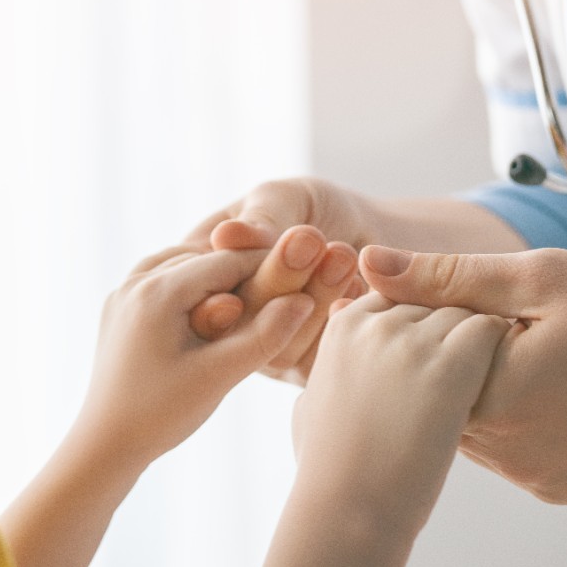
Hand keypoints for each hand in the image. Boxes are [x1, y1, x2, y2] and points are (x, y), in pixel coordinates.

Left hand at [76, 243, 323, 471]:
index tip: (302, 274)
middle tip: (284, 282)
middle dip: (243, 270)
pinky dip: (190, 285)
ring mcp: (122, 293)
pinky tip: (213, 309)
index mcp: (157, 290)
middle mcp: (135, 281)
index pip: (228, 260)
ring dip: (216, 275)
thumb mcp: (219, 376)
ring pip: (182, 264)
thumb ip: (265, 336)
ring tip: (251, 297)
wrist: (102, 446)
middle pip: (204, 257)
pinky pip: (162, 280)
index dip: (269, 266)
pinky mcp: (118, 308)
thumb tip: (305, 300)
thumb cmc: (160, 416)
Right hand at [184, 178, 380, 372]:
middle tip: (310, 238)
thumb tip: (227, 236)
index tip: (262, 247)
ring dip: (313, 299)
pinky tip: (357, 285)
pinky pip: (314, 364)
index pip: (195, 291)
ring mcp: (263, 349)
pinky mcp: (304, 369)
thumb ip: (262, 216)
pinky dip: (337, 323)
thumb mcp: (284, 198)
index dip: (222, 274)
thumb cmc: (315, 209)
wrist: (371, 234)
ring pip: (276, 348)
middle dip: (277, 279)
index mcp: (202, 275)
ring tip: (343, 253)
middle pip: (235, 322)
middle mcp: (227, 320)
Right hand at [291, 292, 514, 532]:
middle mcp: (378, 322)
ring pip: (467, 311)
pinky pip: (491, 331)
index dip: (421, 325)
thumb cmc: (329, 472)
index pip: (400, 293)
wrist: (347, 511)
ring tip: (488, 378)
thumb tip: (321, 368)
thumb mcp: (310, 407)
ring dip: (480, 342)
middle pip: (435, 298)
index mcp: (345, 324)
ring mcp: (413, 342)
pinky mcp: (450, 366)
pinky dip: (503, 351)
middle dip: (452, 330)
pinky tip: (502, 384)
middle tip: (464, 371)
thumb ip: (326, 371)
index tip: (430, 363)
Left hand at [356, 245, 566, 503]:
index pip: (420, 362)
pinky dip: (523, 416)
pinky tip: (566, 381)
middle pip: (444, 399)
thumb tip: (368, 264)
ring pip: (478, 427)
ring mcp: (538, 479)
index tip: (463, 291)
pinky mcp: (565, 489)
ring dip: (488, 388)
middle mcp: (509, 454)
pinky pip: (517, 450)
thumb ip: (449, 276)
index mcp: (496, 398)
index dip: (431, 319)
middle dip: (456, 358)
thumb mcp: (544, 277)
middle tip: (508, 314)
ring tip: (541, 345)